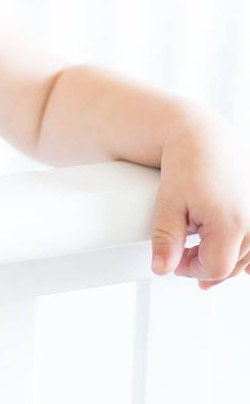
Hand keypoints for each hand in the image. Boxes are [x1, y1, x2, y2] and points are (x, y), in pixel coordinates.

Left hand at [150, 116, 249, 289]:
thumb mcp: (168, 202)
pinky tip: (231, 249)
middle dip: (205, 264)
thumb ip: (166, 239)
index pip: (215, 268)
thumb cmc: (186, 160)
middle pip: (233, 265)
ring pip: (246, 255)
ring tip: (199, 249)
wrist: (201, 134)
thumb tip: (161, 268)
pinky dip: (242, 247)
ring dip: (224, 256)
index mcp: (231, 224)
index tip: (175, 262)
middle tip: (183, 257)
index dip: (191, 269)